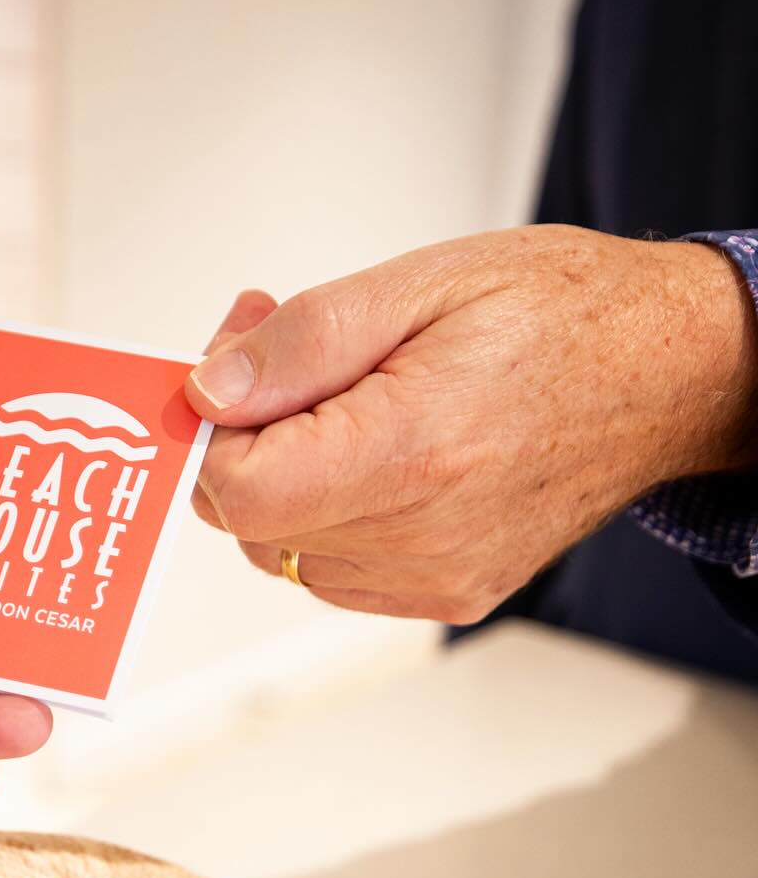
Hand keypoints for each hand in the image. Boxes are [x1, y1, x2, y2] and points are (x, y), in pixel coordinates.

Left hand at [185, 225, 757, 619]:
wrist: (668, 372)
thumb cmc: (560, 314)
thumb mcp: (417, 284)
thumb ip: (300, 344)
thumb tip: (208, 390)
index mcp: (412, 452)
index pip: (238, 490)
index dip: (210, 431)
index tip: (232, 368)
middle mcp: (424, 536)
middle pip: (252, 522)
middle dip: (242, 438)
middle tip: (277, 350)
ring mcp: (437, 576)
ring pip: (286, 549)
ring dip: (284, 474)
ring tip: (337, 390)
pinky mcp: (449, 593)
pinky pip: (336, 568)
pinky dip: (328, 510)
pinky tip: (369, 445)